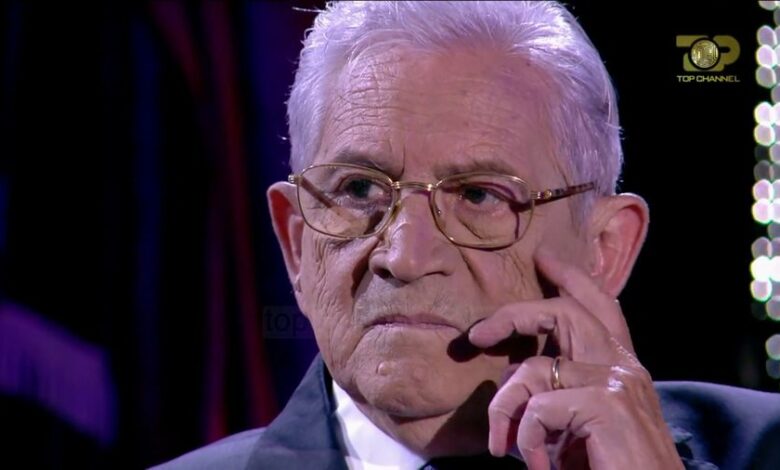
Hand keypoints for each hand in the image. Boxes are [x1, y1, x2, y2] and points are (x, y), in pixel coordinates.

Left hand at [468, 248, 682, 469]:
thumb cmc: (613, 469)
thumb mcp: (582, 428)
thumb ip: (560, 398)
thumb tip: (513, 382)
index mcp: (624, 369)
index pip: (599, 308)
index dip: (572, 280)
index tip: (544, 258)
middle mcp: (627, 368)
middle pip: (564, 312)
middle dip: (513, 315)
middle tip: (477, 334)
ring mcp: (619, 382)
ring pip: (533, 368)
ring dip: (505, 408)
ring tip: (503, 446)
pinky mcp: (608, 404)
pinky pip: (537, 406)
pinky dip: (525, 438)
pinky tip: (538, 464)